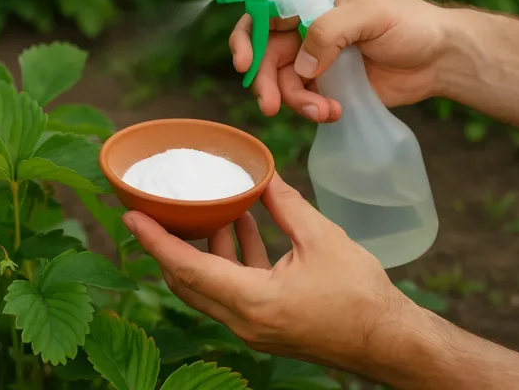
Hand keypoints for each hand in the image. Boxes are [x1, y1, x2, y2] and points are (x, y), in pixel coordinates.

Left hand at [121, 173, 418, 368]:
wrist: (387, 341)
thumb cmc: (360, 294)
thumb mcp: (322, 239)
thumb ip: (286, 206)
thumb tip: (264, 176)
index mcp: (253, 302)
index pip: (189, 268)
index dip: (156, 240)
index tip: (130, 216)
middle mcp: (243, 321)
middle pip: (188, 281)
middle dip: (167, 245)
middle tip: (156, 212)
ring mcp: (252, 327)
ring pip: (209, 287)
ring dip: (204, 249)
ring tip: (208, 209)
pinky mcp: (264, 326)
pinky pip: (233, 291)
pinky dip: (230, 260)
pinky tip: (241, 227)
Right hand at [229, 0, 451, 121]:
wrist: (440, 60)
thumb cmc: (411, 24)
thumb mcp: (371, 15)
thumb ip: (330, 31)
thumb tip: (301, 67)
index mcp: (311, 2)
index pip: (264, 13)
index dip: (247, 38)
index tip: (244, 64)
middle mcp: (305, 30)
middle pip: (265, 55)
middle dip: (264, 82)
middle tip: (270, 106)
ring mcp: (314, 60)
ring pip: (281, 83)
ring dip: (295, 101)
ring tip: (324, 113)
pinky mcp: (325, 86)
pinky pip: (302, 100)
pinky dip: (311, 110)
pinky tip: (334, 113)